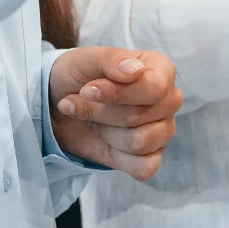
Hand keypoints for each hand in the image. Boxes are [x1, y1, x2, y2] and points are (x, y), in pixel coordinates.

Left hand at [49, 48, 181, 180]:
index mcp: (161, 70)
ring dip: (105, 133)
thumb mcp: (87, 59)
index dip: (119, 93)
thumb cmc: (81, 76)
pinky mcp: (152, 157)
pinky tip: (106, 141)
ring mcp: (163, 130)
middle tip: (78, 102)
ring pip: (139, 142)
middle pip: (139, 116)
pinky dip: (118, 157)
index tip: (87, 90)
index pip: (155, 87)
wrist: (60, 103)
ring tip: (92, 121)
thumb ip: (112, 60)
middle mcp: (168, 100)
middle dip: (100, 113)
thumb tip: (135, 71)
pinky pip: (145, 168)